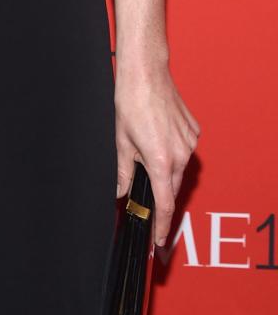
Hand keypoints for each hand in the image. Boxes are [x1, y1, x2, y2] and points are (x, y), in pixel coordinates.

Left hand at [115, 62, 199, 247]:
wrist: (146, 74)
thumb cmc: (130, 103)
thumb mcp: (121, 141)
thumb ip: (123, 172)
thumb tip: (120, 192)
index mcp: (161, 161)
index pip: (164, 204)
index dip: (161, 225)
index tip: (159, 240)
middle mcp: (180, 154)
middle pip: (172, 187)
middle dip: (161, 195)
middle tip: (146, 198)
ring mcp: (190, 142)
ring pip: (179, 168)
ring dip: (166, 169)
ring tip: (147, 152)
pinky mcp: (194, 131)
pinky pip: (184, 150)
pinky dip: (173, 152)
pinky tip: (158, 137)